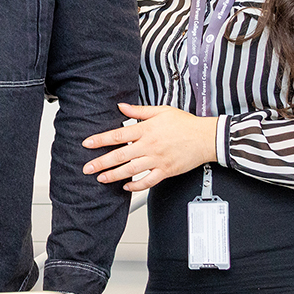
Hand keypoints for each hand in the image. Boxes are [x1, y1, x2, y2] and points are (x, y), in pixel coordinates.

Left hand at [82, 103, 219, 190]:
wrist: (206, 137)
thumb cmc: (185, 123)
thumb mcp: (161, 110)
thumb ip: (139, 110)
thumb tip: (121, 106)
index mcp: (146, 129)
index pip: (118, 134)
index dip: (100, 140)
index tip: (87, 144)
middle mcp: (150, 146)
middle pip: (120, 155)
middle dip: (101, 162)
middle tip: (87, 168)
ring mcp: (157, 160)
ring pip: (131, 170)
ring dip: (114, 175)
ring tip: (101, 178)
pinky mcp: (166, 171)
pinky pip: (148, 181)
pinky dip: (136, 186)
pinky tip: (126, 187)